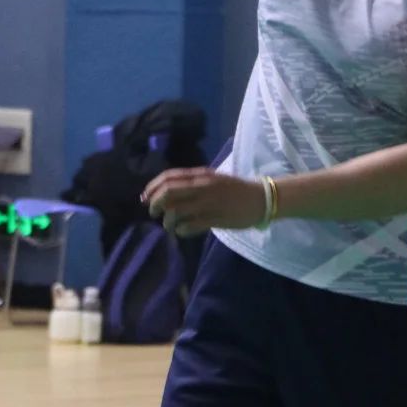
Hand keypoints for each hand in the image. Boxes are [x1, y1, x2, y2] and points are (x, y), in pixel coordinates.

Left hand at [144, 169, 266, 237]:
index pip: (169, 177)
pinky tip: (182, 231)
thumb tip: (167, 192)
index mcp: (201, 175)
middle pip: (168, 193)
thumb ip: (191, 183)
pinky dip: (181, 230)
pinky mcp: (215, 219)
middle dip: (155, 204)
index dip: (152, 187)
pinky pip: (190, 226)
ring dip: (167, 220)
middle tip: (152, 212)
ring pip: (176, 211)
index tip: (145, 198)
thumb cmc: (234, 189)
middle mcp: (202, 187)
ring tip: (169, 225)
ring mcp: (208, 203)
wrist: (261, 198)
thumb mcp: (212, 179)